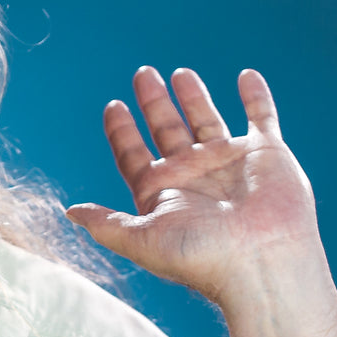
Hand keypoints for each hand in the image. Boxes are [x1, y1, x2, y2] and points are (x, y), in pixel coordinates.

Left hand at [65, 66, 322, 308]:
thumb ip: (106, 223)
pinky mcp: (267, 153)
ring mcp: (230, 162)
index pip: (133, 155)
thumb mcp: (142, 239)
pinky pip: (261, 117)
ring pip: (207, 119)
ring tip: (179, 73)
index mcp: (162, 191)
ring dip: (193, 96)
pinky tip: (246, 76)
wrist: (262, 263)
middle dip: (154, 103)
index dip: (121, 131)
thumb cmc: (202, 256)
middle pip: (167, 130)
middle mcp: (194, 174)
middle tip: (142, 73)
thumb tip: (69, 211)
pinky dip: (255, 97)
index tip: (112, 106)